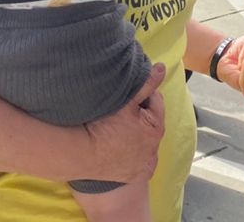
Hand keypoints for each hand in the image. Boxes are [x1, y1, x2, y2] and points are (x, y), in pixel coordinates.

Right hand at [83, 63, 165, 181]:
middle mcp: (154, 149)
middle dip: (141, 115)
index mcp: (156, 128)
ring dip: (137, 134)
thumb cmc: (103, 126)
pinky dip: (133, 155)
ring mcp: (145, 164)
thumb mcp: (126, 101)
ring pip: (145, 141)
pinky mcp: (135, 175)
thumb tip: (161, 68)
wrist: (82, 155)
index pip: (155, 101)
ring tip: (118, 130)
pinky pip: (139, 161)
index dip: (141, 96)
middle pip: (150, 122)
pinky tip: (121, 148)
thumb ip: (146, 84)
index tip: (127, 98)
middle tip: (121, 113)